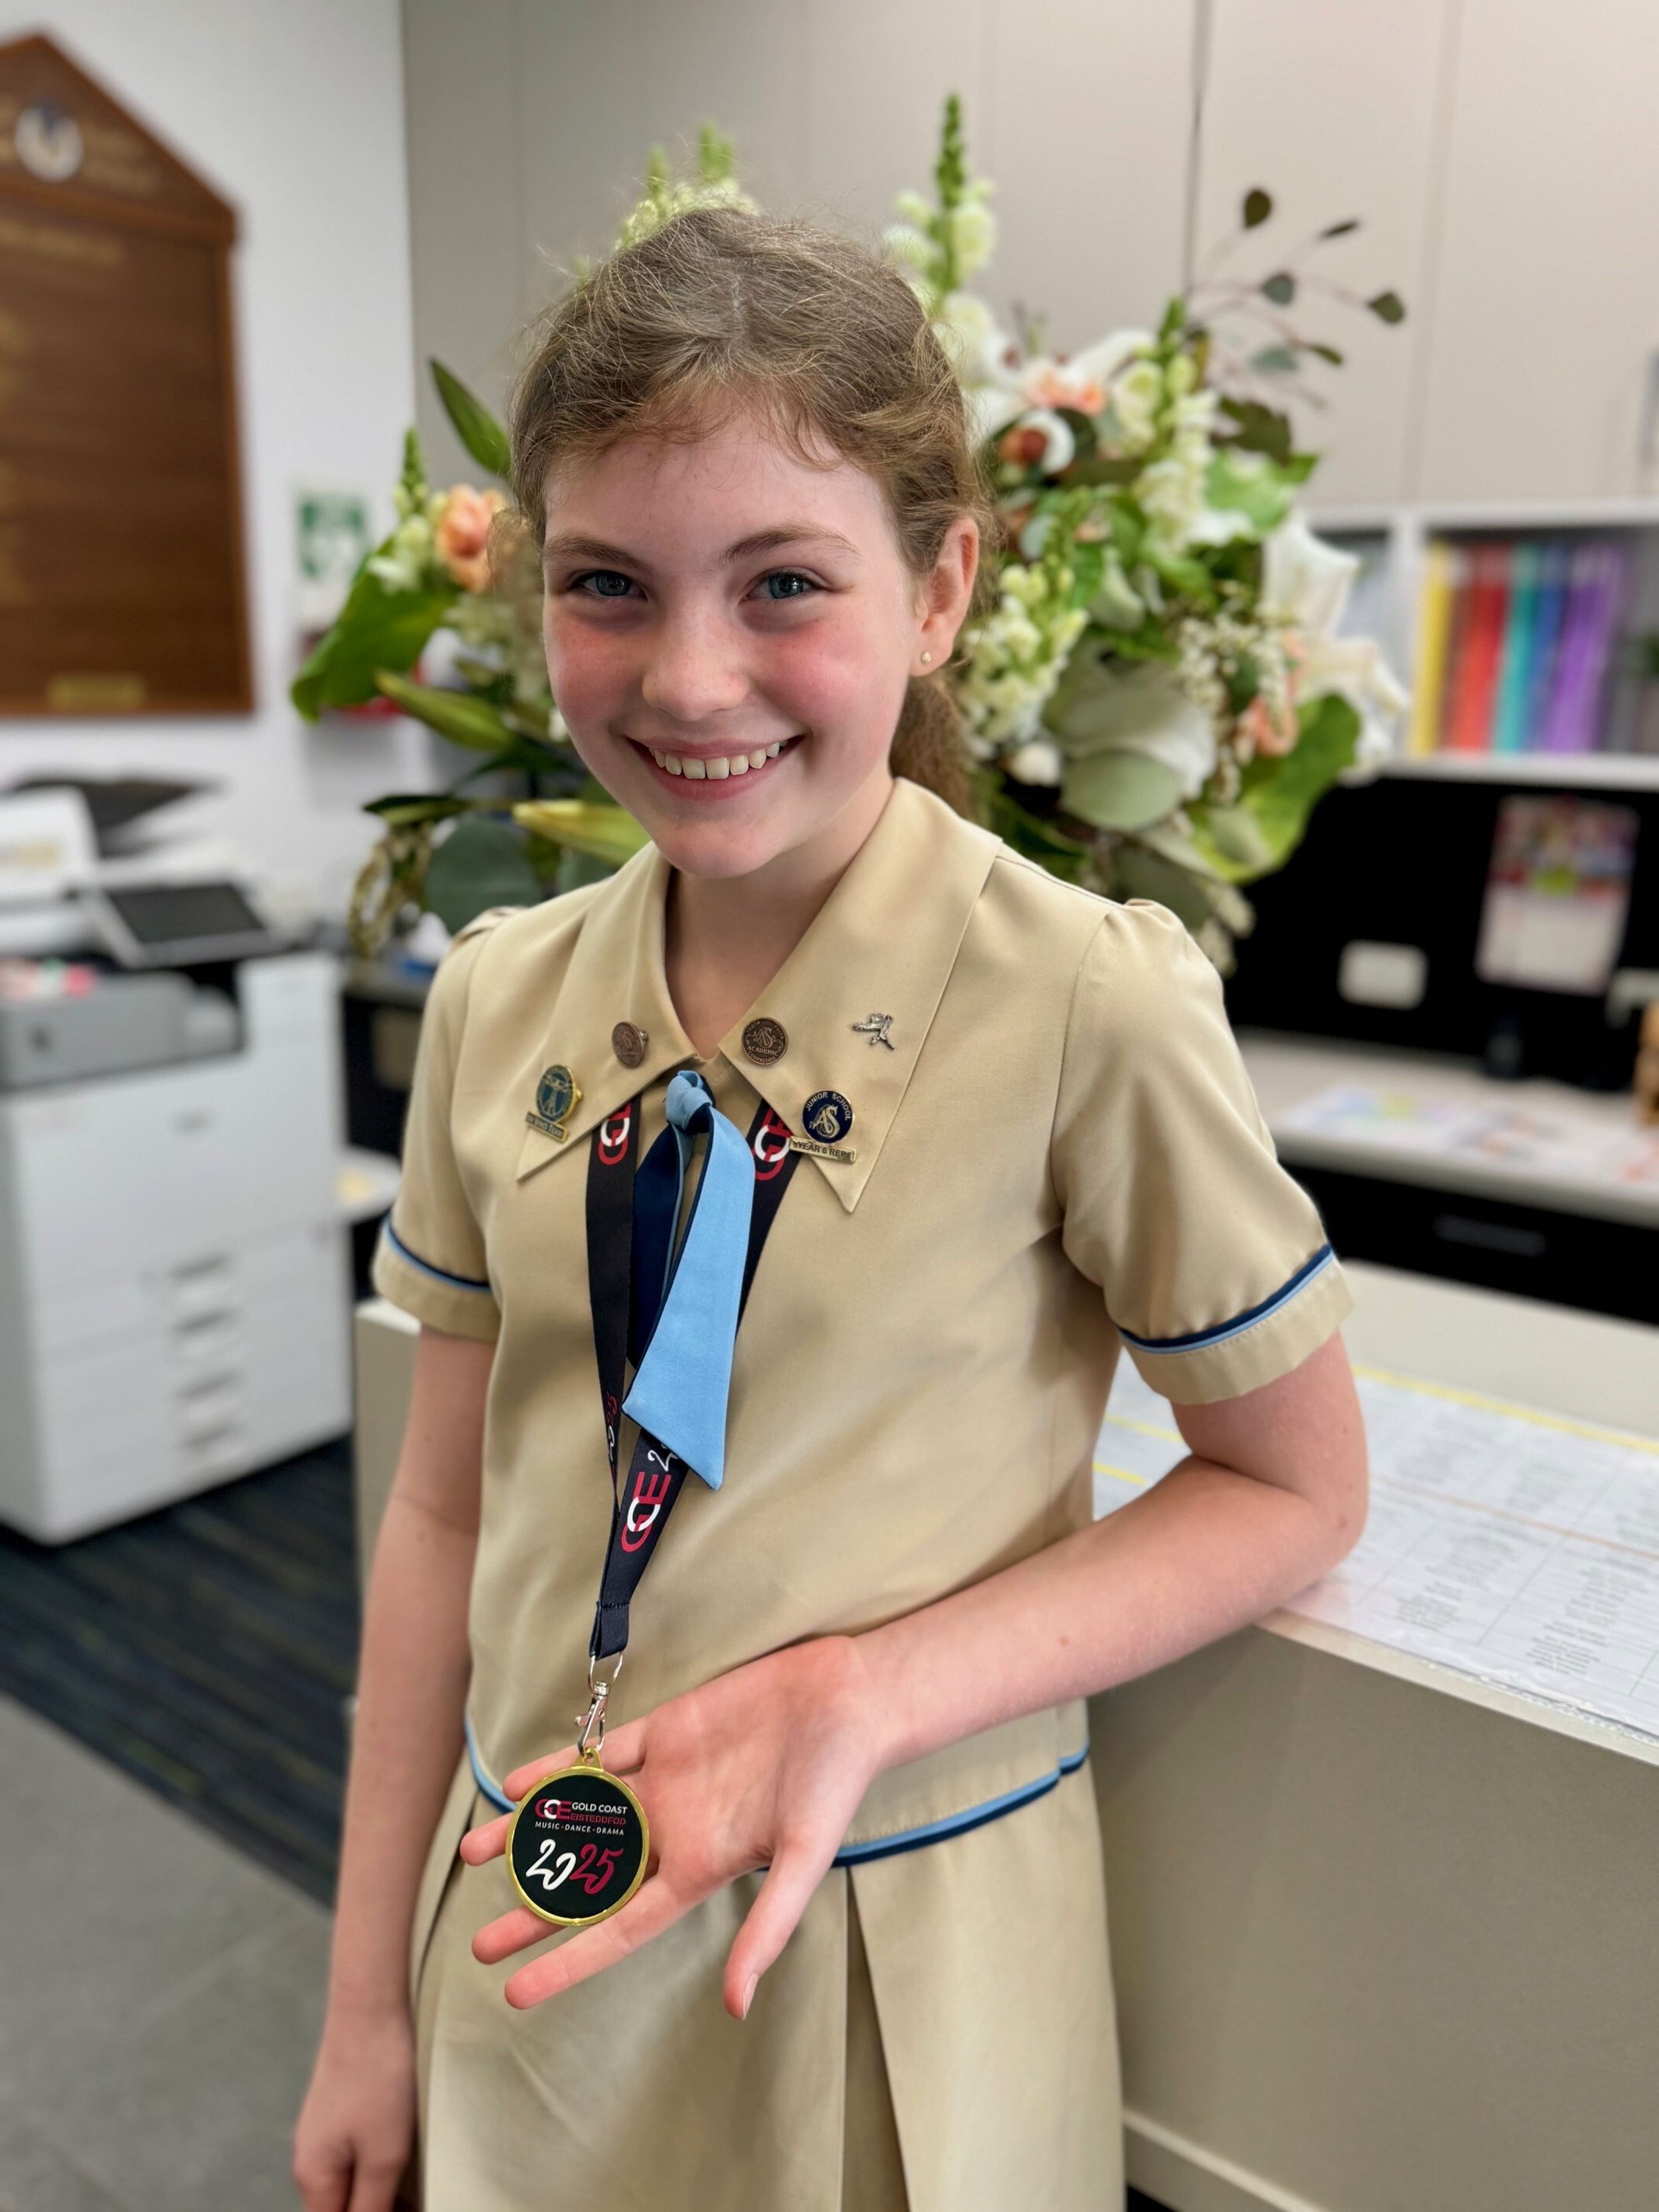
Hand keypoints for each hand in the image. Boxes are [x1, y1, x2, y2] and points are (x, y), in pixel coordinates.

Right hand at [292, 2004, 415, 2211]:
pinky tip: (406, 2162)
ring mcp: (323, 2133)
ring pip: (350, 2184)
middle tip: (417, 2200)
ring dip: (380, 2195)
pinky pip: (355, 2158)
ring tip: (417, 2190)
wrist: (369, 2007)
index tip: (404, 2208)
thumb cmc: (379, 2082)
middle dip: (377, 2211)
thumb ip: (369, 2210)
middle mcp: (310, 2161)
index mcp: (313, 2179)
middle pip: (339, 2208)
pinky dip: (378, 2170)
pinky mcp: (340, 2111)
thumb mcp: (382, 2157)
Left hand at [460, 1636, 878, 2016]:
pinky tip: (519, 1786)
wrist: (847, 1699)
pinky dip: (559, 1768)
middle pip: (589, 1880)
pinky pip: (601, 1756)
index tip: (517, 1995)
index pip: (619, 1929)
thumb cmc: (834, 1782)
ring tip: (474, 1854)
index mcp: (698, 1869)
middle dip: (534, 1911)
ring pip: (582, 1815)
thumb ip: (768, 1928)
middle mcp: (673, 1829)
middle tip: (480, 1945)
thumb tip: (737, 2006)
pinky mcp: (668, 1730)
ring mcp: (666, 1780)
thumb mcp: (803, 1860)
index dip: (568, 1962)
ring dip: (530, 1834)